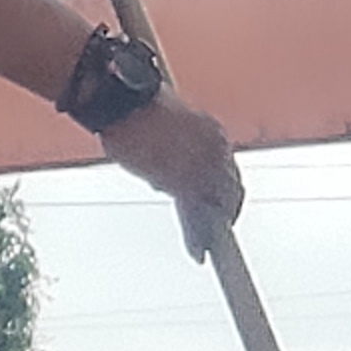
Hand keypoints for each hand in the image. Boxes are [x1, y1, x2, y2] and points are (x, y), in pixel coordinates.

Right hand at [111, 90, 243, 257]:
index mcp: (212, 130)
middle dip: (223, 210)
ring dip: (210, 229)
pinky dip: (196, 236)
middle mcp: (216, 148)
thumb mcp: (162, 125)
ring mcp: (204, 167)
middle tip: (217, 231)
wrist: (123, 100)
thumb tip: (167, 172)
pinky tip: (197, 250)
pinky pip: (197, 217)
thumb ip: (172, 148)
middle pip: (227, 189)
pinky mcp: (187, 182)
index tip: (220, 203)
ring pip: (214, 206)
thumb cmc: (133, 106)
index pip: (225, 167)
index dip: (223, 189)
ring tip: (206, 245)